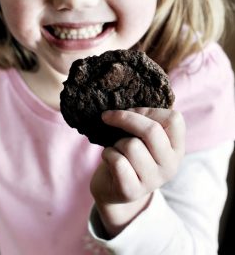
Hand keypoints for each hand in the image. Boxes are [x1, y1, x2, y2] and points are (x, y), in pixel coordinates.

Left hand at [90, 107, 184, 235]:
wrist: (114, 189)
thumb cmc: (128, 154)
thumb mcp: (143, 138)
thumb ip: (146, 121)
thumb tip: (129, 95)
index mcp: (177, 148)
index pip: (174, 119)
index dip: (148, 110)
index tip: (129, 110)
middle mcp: (171, 165)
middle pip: (152, 130)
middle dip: (125, 119)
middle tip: (107, 117)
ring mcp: (153, 180)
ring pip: (131, 145)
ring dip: (116, 143)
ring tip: (116, 149)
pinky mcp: (132, 190)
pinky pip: (117, 161)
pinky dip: (107, 155)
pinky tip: (109, 160)